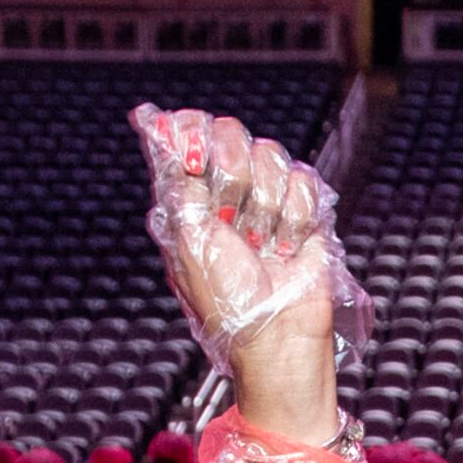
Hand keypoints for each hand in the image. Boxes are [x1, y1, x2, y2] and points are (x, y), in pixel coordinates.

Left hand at [134, 105, 344, 446]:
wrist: (276, 334)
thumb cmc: (226, 299)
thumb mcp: (186, 240)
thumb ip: (177, 182)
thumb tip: (159, 128)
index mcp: (190, 197)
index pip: (186, 134)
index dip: (189, 131)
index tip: (195, 157)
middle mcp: (226, 192)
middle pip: (231, 134)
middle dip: (232, 174)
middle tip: (229, 216)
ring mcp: (266, 199)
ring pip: (270, 155)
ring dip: (265, 207)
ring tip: (261, 245)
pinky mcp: (303, 211)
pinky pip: (303, 181)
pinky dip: (295, 218)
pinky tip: (286, 249)